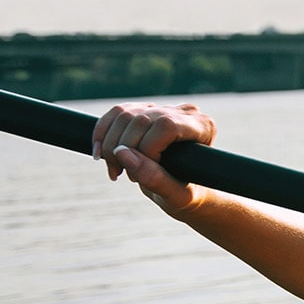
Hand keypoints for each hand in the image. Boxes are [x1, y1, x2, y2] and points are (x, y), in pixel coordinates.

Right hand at [93, 102, 216, 214]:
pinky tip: (101, 155)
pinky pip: (115, 113)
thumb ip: (155, 178)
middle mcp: (184, 112)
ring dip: (109, 145)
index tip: (142, 173)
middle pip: (141, 119)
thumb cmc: (186, 193)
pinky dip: (101, 134)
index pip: (166, 125)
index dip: (147, 148)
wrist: (182, 189)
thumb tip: (122, 154)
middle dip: (123, 151)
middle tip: (123, 176)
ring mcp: (164, 108)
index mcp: (203, 127)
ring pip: (123, 114)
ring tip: (115, 170)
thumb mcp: (176, 195)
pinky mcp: (145, 109)